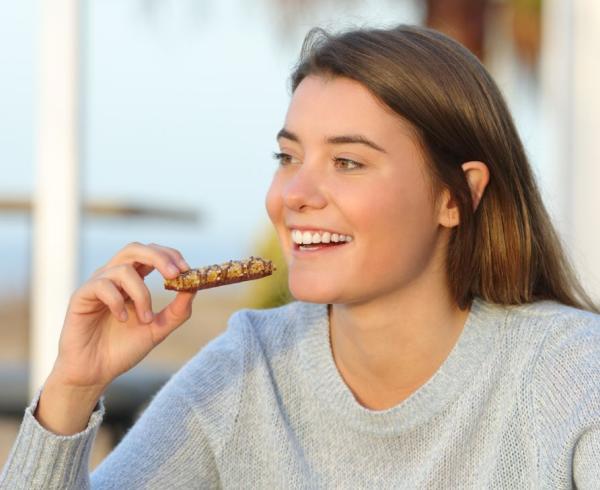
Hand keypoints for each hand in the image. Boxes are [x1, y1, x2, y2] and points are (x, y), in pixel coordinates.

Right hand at [50, 242, 194, 391]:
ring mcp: (96, 284)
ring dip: (142, 293)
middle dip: (159, 258)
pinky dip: (118, 301)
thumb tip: (194, 287)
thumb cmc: (123, 348)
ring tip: (146, 319)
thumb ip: (177, 311)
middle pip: (135, 248)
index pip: (151, 253)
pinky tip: (122, 319)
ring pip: (123, 269)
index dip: (170, 255)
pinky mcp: (81, 296)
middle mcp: (113, 277)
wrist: (94, 372)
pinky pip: (102, 285)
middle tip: (175, 274)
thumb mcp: (158, 329)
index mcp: (132, 279)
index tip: (187, 270)